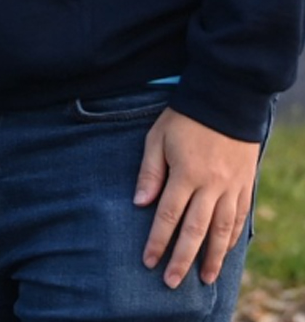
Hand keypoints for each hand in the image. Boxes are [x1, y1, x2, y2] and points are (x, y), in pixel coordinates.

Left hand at [134, 107, 258, 287]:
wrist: (226, 101)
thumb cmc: (184, 118)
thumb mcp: (157, 137)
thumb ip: (149, 171)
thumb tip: (139, 204)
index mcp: (186, 174)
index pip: (168, 215)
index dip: (157, 241)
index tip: (149, 261)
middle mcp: (211, 186)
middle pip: (195, 231)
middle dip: (182, 259)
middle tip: (171, 283)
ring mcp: (231, 188)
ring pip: (222, 231)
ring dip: (212, 257)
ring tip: (204, 279)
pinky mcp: (245, 185)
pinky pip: (240, 218)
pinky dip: (232, 238)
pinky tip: (225, 251)